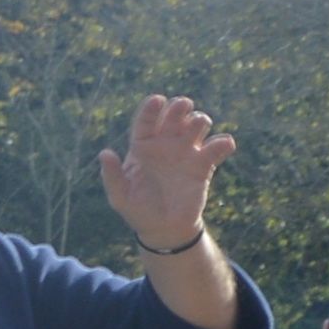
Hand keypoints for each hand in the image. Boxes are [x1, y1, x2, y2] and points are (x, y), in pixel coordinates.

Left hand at [96, 94, 235, 254]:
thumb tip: (104, 153)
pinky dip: (223, 143)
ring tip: (198, 125)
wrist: (164, 228)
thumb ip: (112, 176)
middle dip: (179, 107)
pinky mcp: (204, 165)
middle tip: (184, 106)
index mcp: (143, 146)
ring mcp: (186, 152)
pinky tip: (223, 144)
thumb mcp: (120, 197)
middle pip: (174, 116)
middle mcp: (165, 144)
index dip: (151, 109)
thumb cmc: (138, 210)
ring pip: (196, 125)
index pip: (147, 120)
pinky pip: (216, 148)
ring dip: (199, 120)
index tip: (157, 100)